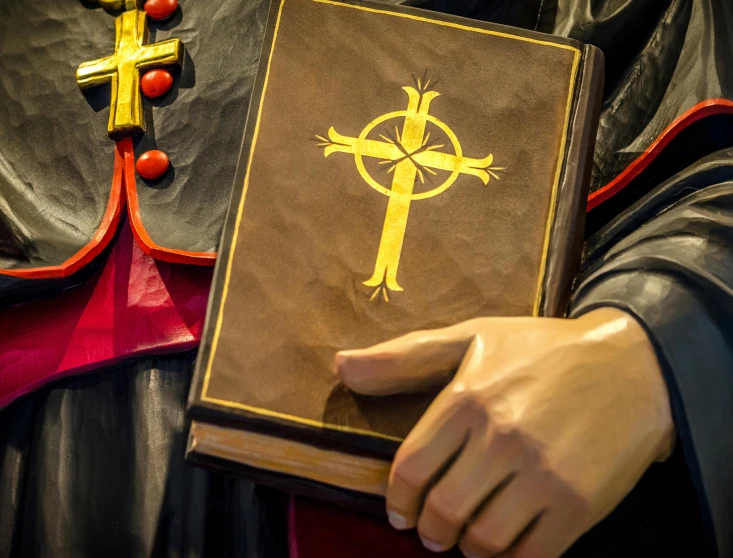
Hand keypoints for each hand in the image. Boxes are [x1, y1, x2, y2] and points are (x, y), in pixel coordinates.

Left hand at [335, 308, 674, 557]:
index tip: (399, 513)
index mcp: (468, 397)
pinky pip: (531, 555)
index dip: (398, 500)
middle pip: (443, 509)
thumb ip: (404, 358)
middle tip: (432, 533)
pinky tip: (505, 547)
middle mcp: (501, 437)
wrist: (634, 365)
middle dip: (429, 530)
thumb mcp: (473, 338)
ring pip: (483, 539)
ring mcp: (542, 473)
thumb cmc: (544, 351)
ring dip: (467, 548)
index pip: (411, 468)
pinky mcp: (579, 504)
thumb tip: (340, 367)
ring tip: (467, 539)